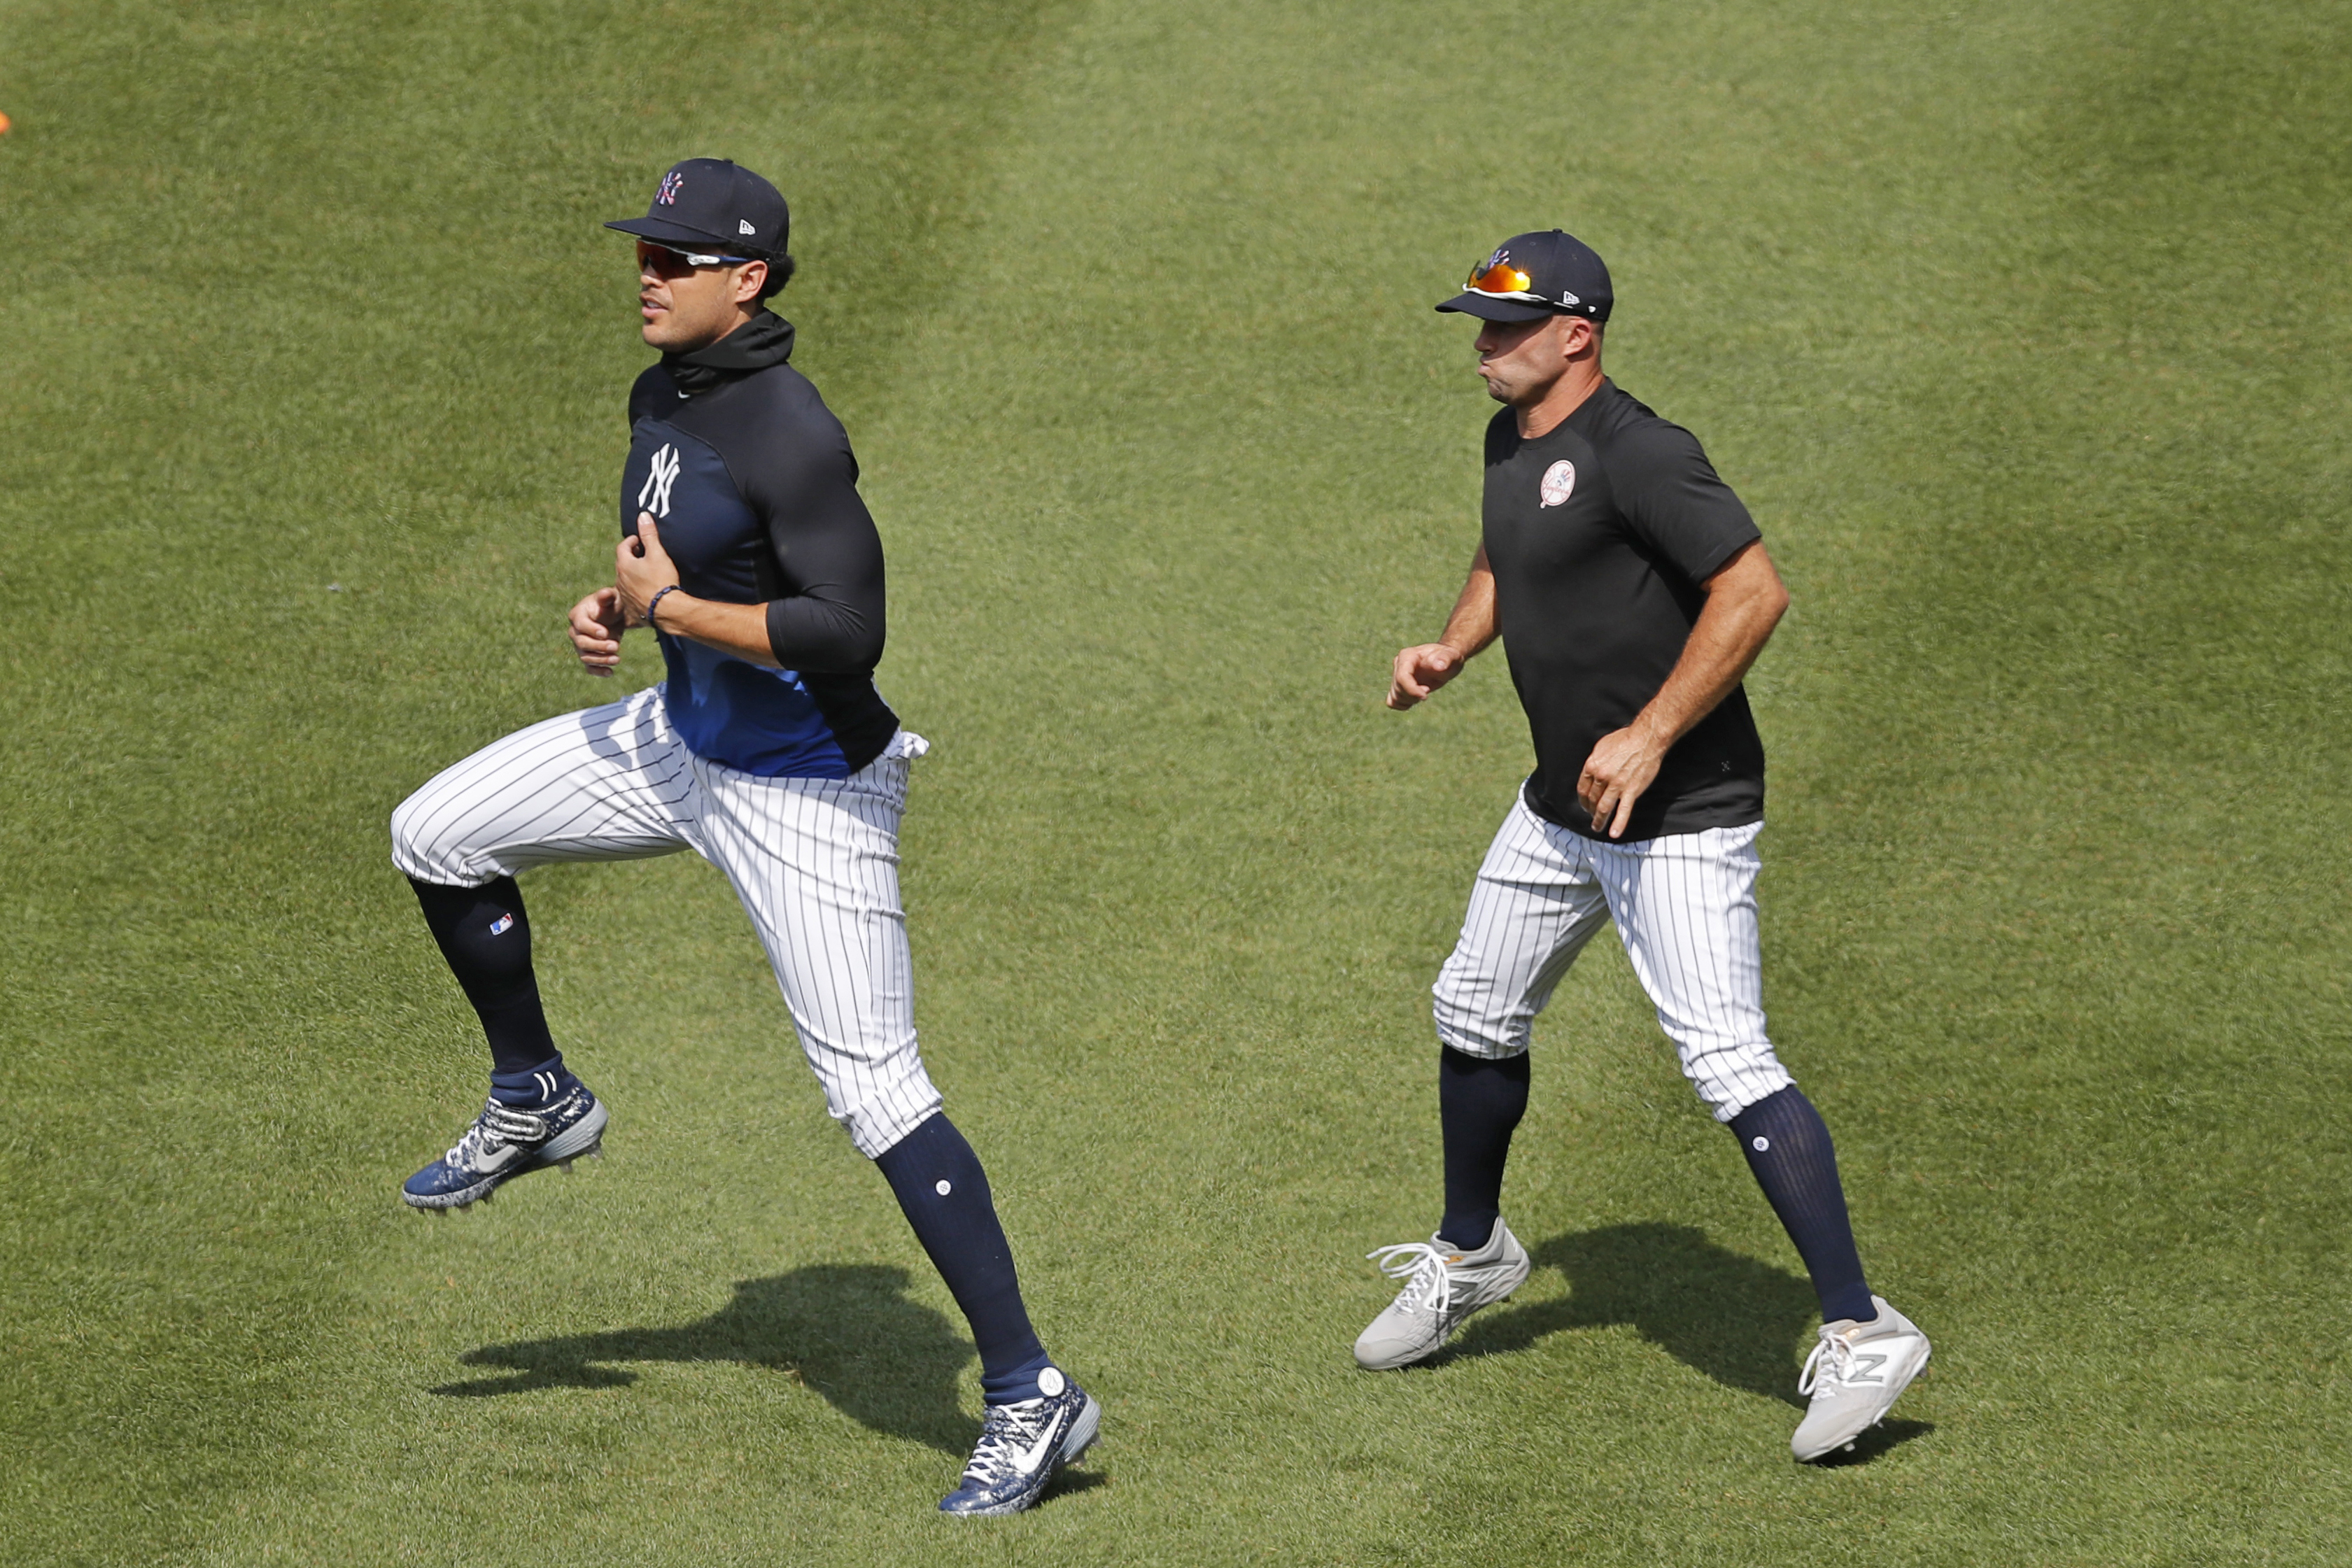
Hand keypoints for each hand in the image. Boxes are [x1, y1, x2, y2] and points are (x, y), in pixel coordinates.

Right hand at [569, 587, 626, 676]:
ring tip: (617, 659)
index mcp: (577, 615)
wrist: (616, 616)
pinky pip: (589, 667)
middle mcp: (575, 631)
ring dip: (601, 660)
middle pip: (582, 643)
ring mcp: (580, 645)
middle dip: (599, 646)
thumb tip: (605, 593)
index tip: (605, 633)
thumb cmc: (612, 604)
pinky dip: (599, 671)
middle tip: (617, 646)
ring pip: (585, 657)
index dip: (591, 630)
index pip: (581, 625)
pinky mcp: (588, 656)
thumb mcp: (612, 597)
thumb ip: (607, 596)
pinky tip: (610, 673)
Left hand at [615, 511, 680, 625]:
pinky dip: (636, 593)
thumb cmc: (662, 581)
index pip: (623, 547)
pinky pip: (631, 598)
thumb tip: (643, 516)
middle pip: (623, 564)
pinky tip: (647, 593)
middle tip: (643, 555)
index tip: (639, 540)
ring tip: (646, 574)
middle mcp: (620, 580)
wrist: (666, 611)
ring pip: (625, 581)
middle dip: (631, 558)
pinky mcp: (631, 610)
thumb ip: (649, 534)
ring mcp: (624, 596)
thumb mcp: (657, 553)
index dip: (631, 541)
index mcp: (624, 564)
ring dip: (633, 576)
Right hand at [1387, 643, 1468, 709]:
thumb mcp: (1451, 656)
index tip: (1426, 696)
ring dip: (1410, 700)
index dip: (1411, 690)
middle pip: (1398, 688)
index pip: (1401, 677)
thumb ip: (1445, 659)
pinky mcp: (1398, 685)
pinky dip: (1402, 705)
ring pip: (1395, 696)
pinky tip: (1415, 699)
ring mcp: (1396, 675)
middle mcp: (1399, 664)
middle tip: (1428, 689)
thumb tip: (1438, 666)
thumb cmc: (1449, 657)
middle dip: (1413, 695)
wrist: (1447, 661)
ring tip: (1423, 691)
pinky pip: (1392, 701)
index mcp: (1407, 656)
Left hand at [1577, 725, 1666, 838]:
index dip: (1582, 800)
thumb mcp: (1602, 747)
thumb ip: (1594, 762)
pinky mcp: (1631, 790)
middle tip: (1591, 815)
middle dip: (1590, 810)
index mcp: (1592, 766)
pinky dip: (1618, 823)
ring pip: (1603, 808)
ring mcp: (1616, 785)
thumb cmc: (1625, 739)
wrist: (1646, 739)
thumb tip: (1590, 772)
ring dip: (1599, 820)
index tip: (1585, 805)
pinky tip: (1614, 833)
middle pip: (1592, 799)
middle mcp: (1602, 777)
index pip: (1582, 789)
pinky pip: (1623, 810)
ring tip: (1596, 827)